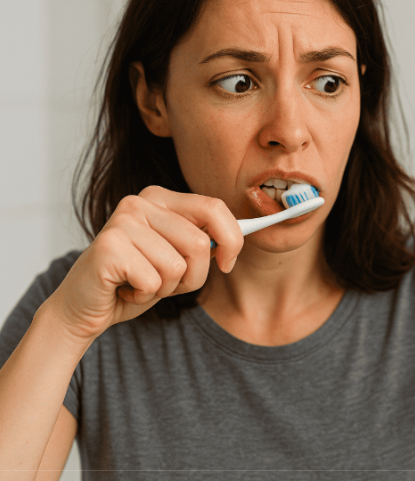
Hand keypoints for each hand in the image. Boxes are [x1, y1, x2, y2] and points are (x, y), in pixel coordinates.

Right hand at [47, 186, 243, 342]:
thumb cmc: (136, 281)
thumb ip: (204, 241)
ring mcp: (123, 221)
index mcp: (161, 198)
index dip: (232, 239)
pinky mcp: (109, 247)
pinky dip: (145, 296)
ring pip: (178, 266)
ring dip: (167, 288)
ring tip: (142, 283)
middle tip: (167, 282)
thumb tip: (239, 236)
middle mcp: (140, 202)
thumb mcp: (178, 257)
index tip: (228, 263)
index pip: (214, 207)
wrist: (85, 307)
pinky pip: (154, 282)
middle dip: (194, 275)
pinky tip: (126, 289)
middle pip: (200, 243)